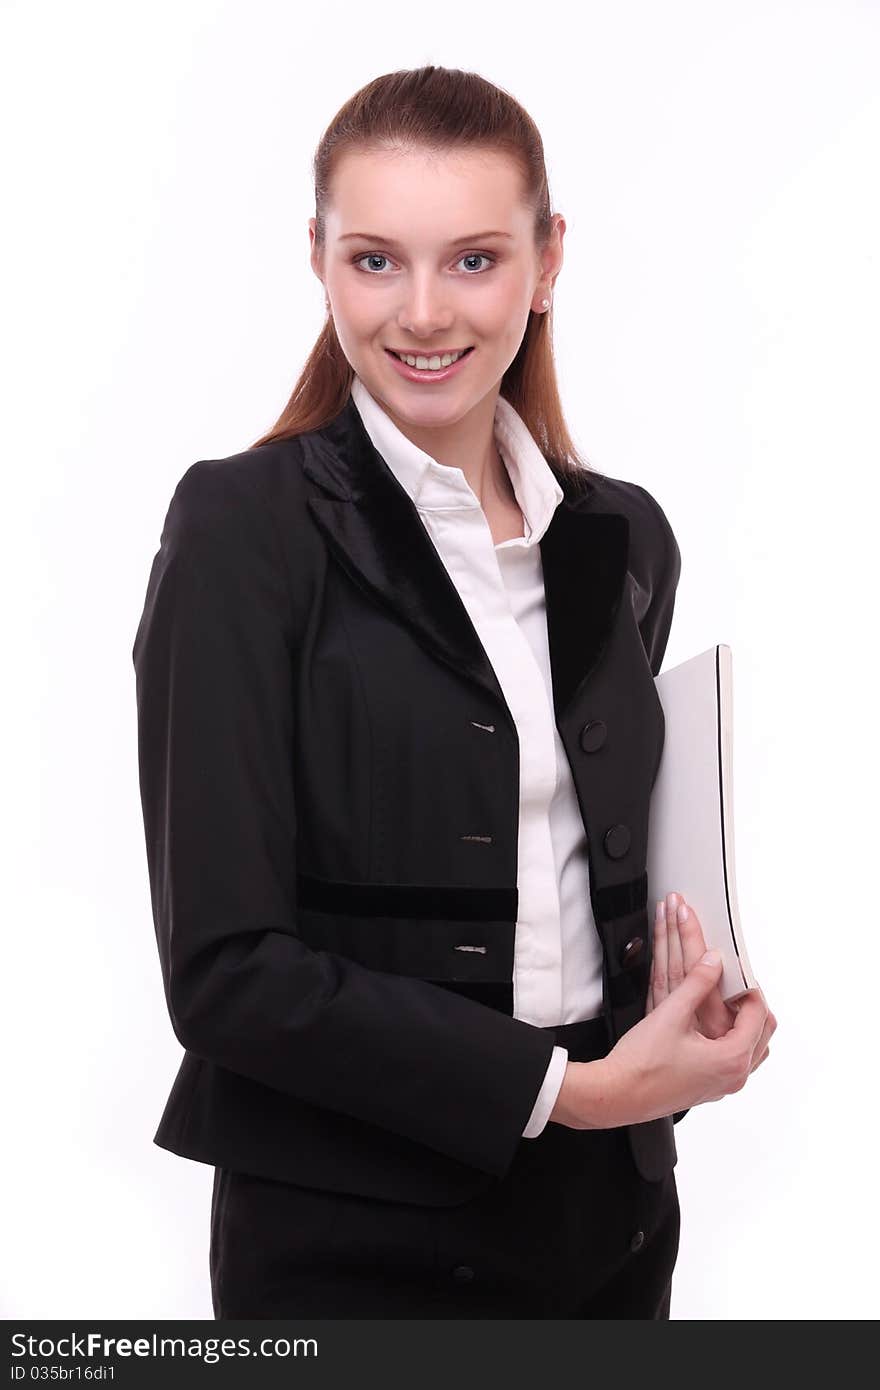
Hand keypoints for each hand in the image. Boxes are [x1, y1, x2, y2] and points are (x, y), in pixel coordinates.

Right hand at [646, 891, 776, 1070]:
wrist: (617, 1095)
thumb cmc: (641, 1065)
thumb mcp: (671, 1014)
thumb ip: (698, 982)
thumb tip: (714, 961)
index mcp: (732, 1059)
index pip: (758, 1013)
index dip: (748, 986)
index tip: (734, 969)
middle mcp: (734, 1077)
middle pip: (762, 1031)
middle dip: (750, 1003)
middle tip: (732, 982)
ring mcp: (722, 1086)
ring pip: (751, 1048)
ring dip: (743, 1022)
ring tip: (723, 1001)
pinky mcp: (708, 1088)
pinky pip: (733, 1060)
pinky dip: (730, 1039)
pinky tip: (707, 1025)